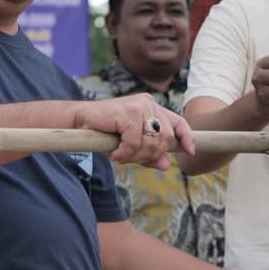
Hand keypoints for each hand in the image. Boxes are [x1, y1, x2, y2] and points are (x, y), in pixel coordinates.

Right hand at [73, 93, 192, 169]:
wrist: (79, 121)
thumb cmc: (105, 133)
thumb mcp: (131, 146)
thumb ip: (149, 154)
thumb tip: (166, 165)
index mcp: (152, 108)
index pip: (178, 122)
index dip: (186, 137)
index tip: (190, 151)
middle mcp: (149, 104)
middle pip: (166, 138)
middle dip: (150, 154)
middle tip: (130, 158)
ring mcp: (139, 107)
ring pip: (151, 142)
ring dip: (135, 155)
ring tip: (120, 156)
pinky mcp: (127, 112)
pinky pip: (134, 141)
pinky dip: (124, 153)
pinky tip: (114, 153)